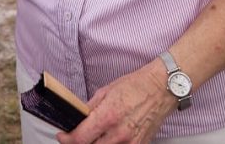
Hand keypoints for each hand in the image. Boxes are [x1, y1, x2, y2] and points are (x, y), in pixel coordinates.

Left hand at [58, 64, 174, 143]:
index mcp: (108, 116)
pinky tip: (109, 138)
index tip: (62, 136)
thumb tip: (77, 118)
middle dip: (80, 143)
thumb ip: (90, 108)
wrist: (161, 89)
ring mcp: (131, 142)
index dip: (67, 139)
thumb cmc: (136, 86)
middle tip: (77, 137)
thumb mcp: (106, 91)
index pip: (80, 138)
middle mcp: (119, 133)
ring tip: (93, 137)